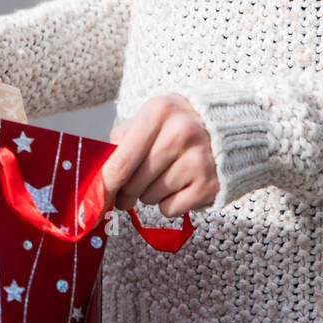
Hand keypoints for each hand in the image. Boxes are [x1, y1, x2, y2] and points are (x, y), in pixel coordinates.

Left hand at [101, 94, 219, 218]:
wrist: (225, 127)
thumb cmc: (176, 124)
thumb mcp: (149, 117)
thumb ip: (122, 141)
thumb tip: (99, 178)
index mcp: (158, 112)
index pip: (121, 161)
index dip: (106, 185)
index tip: (97, 199)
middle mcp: (180, 133)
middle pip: (134, 184)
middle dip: (127, 192)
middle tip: (132, 187)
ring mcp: (198, 159)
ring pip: (150, 198)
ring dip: (151, 194)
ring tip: (166, 174)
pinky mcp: (209, 184)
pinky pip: (170, 210)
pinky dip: (170, 203)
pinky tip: (181, 184)